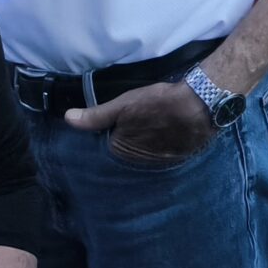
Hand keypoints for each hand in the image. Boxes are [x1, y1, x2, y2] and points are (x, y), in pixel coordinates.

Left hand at [66, 78, 215, 165]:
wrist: (199, 106)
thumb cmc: (158, 103)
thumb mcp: (123, 104)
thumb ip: (95, 115)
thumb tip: (68, 118)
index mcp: (119, 151)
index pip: (106, 145)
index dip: (109, 133)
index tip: (115, 124)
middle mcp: (135, 164)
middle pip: (125, 153)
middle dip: (127, 142)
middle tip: (134, 126)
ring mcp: (156, 164)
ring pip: (142, 156)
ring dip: (144, 146)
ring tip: (149, 131)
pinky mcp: (174, 160)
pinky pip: (160, 156)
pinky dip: (160, 148)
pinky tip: (165, 135)